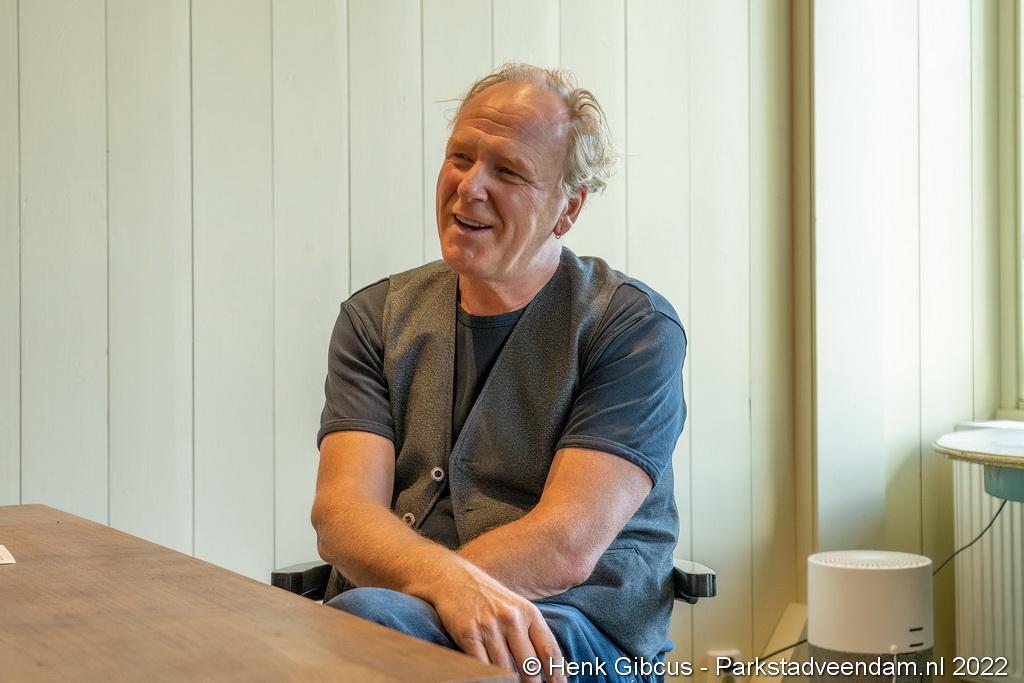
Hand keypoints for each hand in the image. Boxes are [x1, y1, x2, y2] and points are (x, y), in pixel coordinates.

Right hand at [427, 563, 567, 682]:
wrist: (454, 579)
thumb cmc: (489, 598)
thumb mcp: (517, 609)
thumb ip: (531, 634)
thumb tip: (547, 667)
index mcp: (529, 613)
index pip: (549, 651)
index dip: (557, 676)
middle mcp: (512, 619)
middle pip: (529, 665)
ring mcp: (489, 626)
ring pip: (505, 669)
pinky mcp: (468, 633)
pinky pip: (482, 665)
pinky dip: (488, 676)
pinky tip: (492, 679)